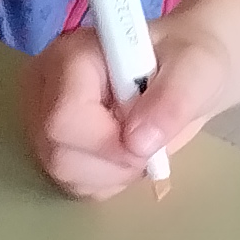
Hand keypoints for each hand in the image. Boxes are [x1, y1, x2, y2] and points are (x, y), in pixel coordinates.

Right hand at [23, 11, 239, 200]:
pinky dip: (105, 181)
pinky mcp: (51, 143)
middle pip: (58, 152)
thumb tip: (138, 142)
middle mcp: (44, 85)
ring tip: (140, 145)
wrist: (185, 73)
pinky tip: (124, 155)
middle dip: (113, 162)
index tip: (148, 139)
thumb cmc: (189, 61)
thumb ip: (172, 101)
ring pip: (62, 173)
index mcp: (71, 55)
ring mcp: (42, 117)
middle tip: (148, 143)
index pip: (65, 117)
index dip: (109, 142)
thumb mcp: (197, 70)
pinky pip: (70, 184)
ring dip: (112, 174)